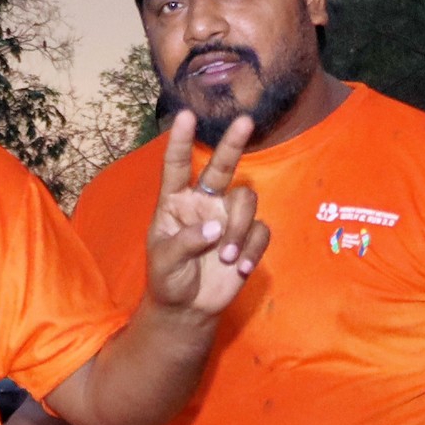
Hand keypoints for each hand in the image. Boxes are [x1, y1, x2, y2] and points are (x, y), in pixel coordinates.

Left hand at [142, 112, 268, 318]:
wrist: (188, 308)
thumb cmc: (168, 279)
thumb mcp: (164, 262)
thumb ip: (184, 242)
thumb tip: (213, 228)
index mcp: (176, 202)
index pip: (177, 167)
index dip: (180, 141)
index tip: (185, 116)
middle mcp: (204, 203)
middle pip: (221, 167)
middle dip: (233, 144)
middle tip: (245, 121)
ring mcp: (227, 219)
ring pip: (246, 201)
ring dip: (239, 228)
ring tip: (225, 256)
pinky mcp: (247, 238)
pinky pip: (260, 231)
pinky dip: (251, 249)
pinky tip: (237, 268)